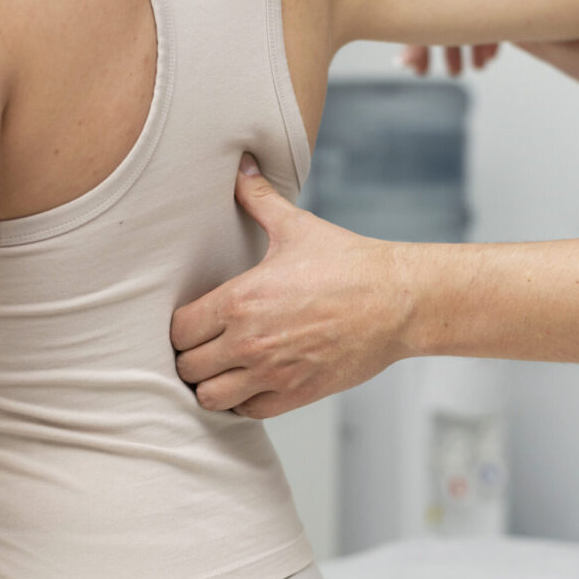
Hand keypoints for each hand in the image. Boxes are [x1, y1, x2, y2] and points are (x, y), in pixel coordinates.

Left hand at [171, 155, 411, 417]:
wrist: (399, 301)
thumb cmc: (349, 263)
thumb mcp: (297, 226)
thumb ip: (258, 199)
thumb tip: (242, 167)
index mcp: (240, 300)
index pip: (179, 329)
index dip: (181, 327)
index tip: (195, 321)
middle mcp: (249, 341)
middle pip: (187, 367)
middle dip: (192, 357)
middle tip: (206, 346)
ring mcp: (272, 373)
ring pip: (210, 398)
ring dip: (211, 384)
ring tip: (223, 369)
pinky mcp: (295, 394)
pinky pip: (247, 412)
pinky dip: (242, 402)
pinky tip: (251, 382)